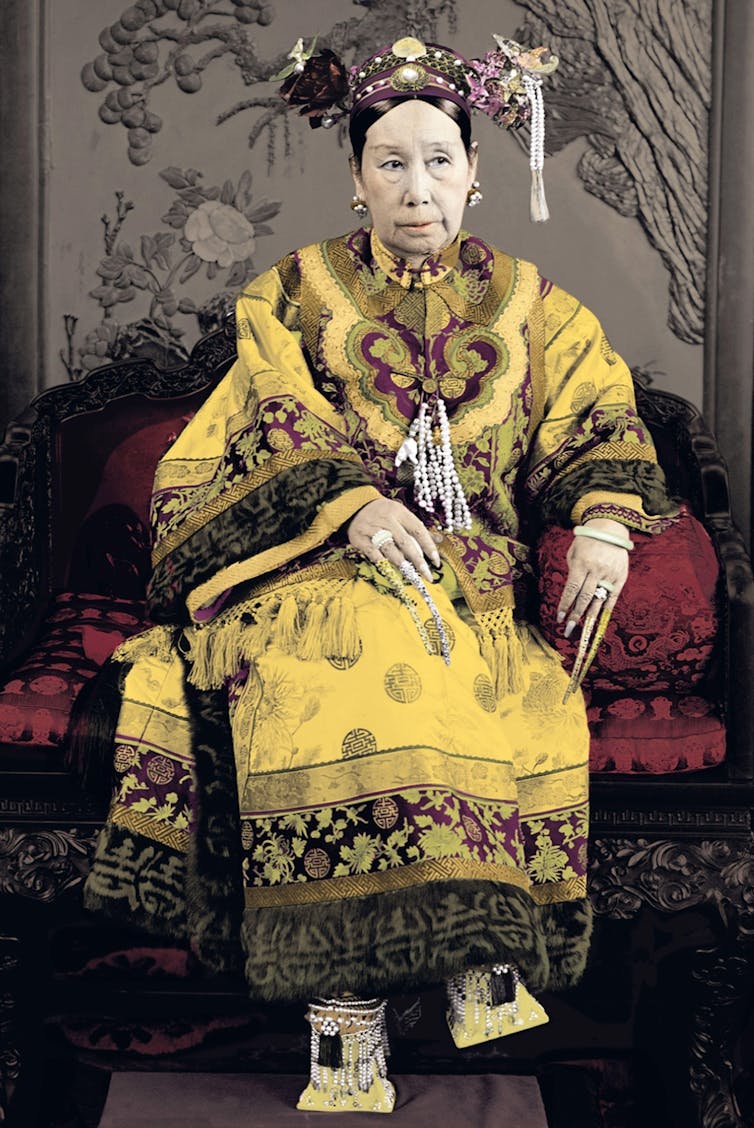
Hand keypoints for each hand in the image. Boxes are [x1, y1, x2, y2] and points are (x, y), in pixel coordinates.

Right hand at [348, 498, 440, 582]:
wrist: (354, 506)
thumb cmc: (383, 513)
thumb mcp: (401, 515)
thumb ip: (418, 529)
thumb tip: (439, 540)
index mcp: (400, 512)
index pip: (418, 530)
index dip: (428, 547)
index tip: (436, 562)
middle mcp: (387, 519)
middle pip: (405, 541)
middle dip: (417, 560)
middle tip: (427, 575)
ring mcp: (372, 528)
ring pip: (389, 548)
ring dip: (400, 562)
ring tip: (410, 574)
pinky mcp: (359, 538)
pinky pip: (372, 552)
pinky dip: (381, 562)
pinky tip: (389, 570)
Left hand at [556, 519, 629, 635]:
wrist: (610, 528)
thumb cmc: (586, 541)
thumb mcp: (573, 552)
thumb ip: (572, 572)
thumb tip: (572, 594)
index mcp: (582, 563)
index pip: (572, 589)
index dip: (565, 605)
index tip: (560, 618)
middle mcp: (596, 570)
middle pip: (585, 598)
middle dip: (575, 615)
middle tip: (568, 629)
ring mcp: (610, 574)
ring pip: (599, 599)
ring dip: (589, 616)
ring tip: (583, 630)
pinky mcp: (621, 576)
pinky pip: (613, 596)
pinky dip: (606, 609)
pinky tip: (599, 619)